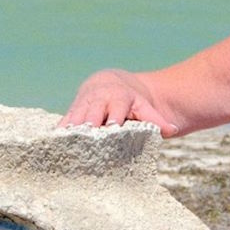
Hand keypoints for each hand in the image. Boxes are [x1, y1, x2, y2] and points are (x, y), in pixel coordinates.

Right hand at [58, 69, 179, 136]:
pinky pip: (65, 121)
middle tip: (87, 141)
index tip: (112, 128)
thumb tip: (174, 130)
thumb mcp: (145, 107)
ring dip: (72, 131)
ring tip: (67, 146)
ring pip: (76, 116)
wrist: (110, 82)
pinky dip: (61, 133)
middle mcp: (98, 98)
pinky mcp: (72, 110)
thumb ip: (157, 120)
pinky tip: (55, 146)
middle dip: (89, 125)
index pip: (116, 107)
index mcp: (118, 96)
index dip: (113, 117)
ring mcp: (83, 103)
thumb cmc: (131, 100)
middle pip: (93, 112)